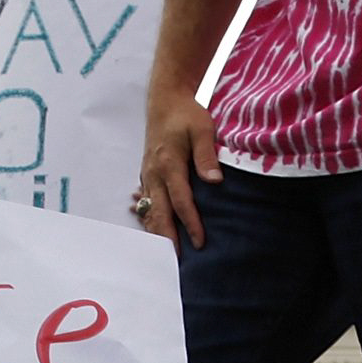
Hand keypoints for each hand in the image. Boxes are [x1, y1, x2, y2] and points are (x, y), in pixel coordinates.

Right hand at [136, 84, 220, 246]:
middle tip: (174, 262)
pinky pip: (146, 202)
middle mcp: (154, 173)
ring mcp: (148, 174)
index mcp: (169, 163)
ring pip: (149, 210)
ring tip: (164, 253)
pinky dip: (149, 218)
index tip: (200, 241)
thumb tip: (215, 181)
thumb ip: (207, 156)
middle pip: (159, 212)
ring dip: (156, 231)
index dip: (190, 223)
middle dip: (166, 238)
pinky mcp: (147, 174)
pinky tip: (153, 231)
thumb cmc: (187, 114)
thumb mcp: (202, 129)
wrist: (166, 100)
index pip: (181, 200)